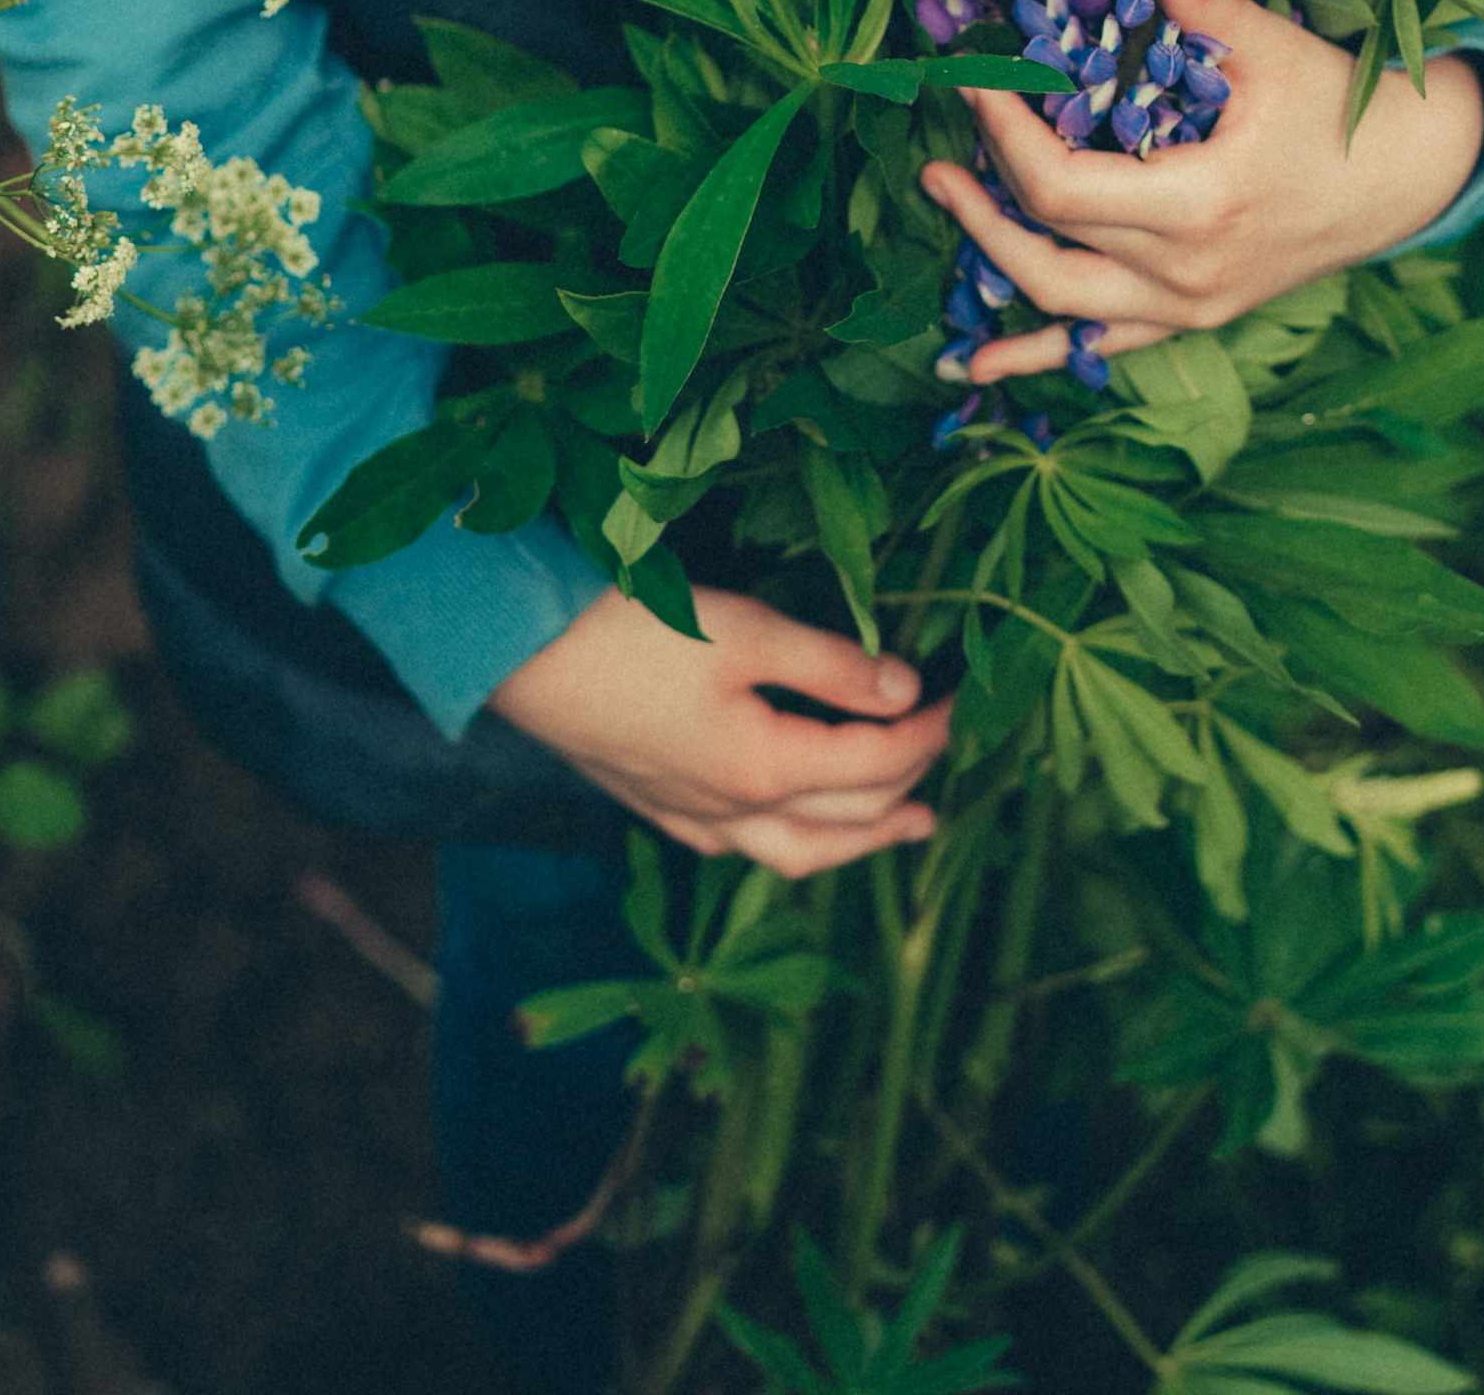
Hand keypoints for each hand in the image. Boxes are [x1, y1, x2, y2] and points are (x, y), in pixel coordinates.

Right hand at [489, 585, 949, 877]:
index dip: (928, 731)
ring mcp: (690, 818)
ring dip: (860, 837)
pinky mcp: (657, 805)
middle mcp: (732, 813)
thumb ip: (831, 666)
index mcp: (762, 771)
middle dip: (908, 787)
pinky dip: (794, 839)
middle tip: (948, 757)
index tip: (962, 696)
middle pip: (847, 820)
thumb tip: (904, 689)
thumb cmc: (635, 632)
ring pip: (798, 852)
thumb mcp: (746, 631)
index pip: (877, 763)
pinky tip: (796, 824)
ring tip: (907, 824)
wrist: (521, 654)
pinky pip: (745, 847)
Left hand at [922, 0, 1483, 384]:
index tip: (978, 85)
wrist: (1405, 181)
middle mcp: (1187, 275)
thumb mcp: (1277, 55)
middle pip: (1047, 250)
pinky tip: (979, 366)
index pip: (1063, 188)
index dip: (1007, 137)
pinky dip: (1040, 352)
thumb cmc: (1339, 111)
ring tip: (946, 211)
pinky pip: (1102, 344)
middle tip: (938, 155)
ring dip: (993, 265)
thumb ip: (1211, 10)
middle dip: (982, 200)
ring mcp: (1189, 307)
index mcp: (1201, 207)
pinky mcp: (1193, 317)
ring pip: (1063, 309)